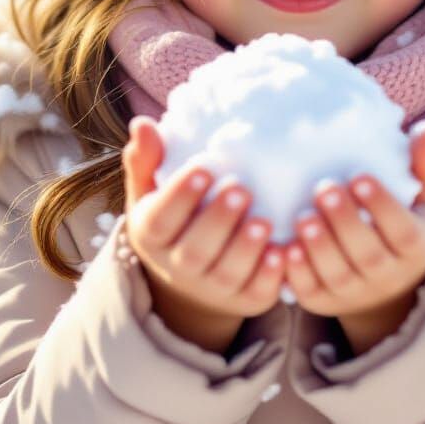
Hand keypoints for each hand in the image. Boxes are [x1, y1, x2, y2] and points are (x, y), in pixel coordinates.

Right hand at [122, 116, 287, 325]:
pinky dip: (270, 276)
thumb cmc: (175, 218)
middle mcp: (179, 267)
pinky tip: (282, 252)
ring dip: (246, 248)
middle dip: (219, 220)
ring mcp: (213, 287)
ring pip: (227, 274)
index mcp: (153, 235)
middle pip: (195, 250)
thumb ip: (147, 160)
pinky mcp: (245, 299)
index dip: (180, 196)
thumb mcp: (152, 191)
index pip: (160, 220)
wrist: (191, 277)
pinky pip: (256, 292)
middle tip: (241, 189)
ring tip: (264, 221)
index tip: (204, 168)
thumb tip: (142, 123)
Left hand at [282, 122, 424, 319]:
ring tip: (303, 217)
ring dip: (319, 248)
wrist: (390, 288)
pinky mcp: (325, 302)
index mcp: (414, 247)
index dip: (381, 205)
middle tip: (324, 189)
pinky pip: (312, 292)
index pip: (402, 230)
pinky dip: (298, 274)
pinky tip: (285, 249)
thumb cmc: (404, 226)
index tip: (359, 177)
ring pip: (338, 275)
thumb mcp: (423, 201)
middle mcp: (387, 274)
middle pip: (367, 253)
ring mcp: (355, 292)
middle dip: (344, 221)